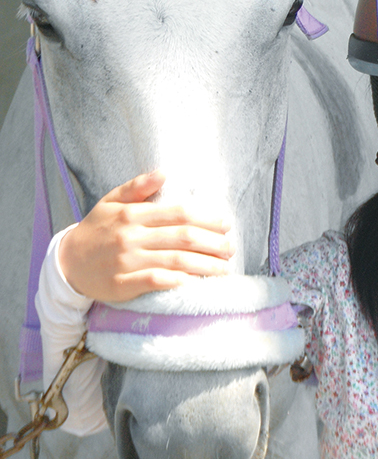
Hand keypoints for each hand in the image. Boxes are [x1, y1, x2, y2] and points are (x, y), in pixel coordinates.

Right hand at [59, 171, 234, 302]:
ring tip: (224, 268)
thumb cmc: (95, 230)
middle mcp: (131, 237)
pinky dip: (177, 281)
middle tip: (231, 247)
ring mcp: (127, 262)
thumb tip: (164, 173)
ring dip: (205, 265)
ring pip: (175, 261)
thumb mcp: (110, 201)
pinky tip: (195, 282)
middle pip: (182, 237)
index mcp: (132, 214)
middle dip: (213, 243)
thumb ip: (137, 187)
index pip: (178, 213)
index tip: (225, 224)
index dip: (206, 218)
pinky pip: (155, 282)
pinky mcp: (121, 285)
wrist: (66, 264)